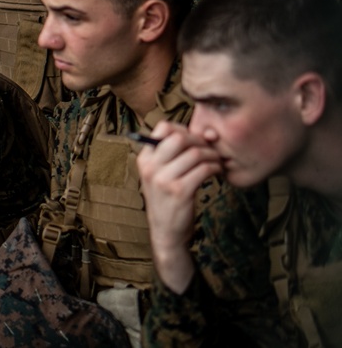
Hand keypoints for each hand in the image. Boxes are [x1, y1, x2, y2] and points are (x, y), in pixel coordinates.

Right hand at [136, 120, 222, 293]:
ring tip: (216, 162)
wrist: (166, 232)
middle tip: (210, 150)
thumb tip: (207, 133)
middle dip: (200, 141)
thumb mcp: (160, 175)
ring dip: (212, 155)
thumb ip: (174, 153)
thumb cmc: (167, 199)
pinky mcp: (180, 191)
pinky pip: (204, 169)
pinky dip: (215, 168)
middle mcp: (151, 167)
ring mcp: (164, 180)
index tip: (195, 140)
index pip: (163, 128)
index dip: (183, 129)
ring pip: (195, 153)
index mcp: (144, 159)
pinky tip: (216, 172)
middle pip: (180, 138)